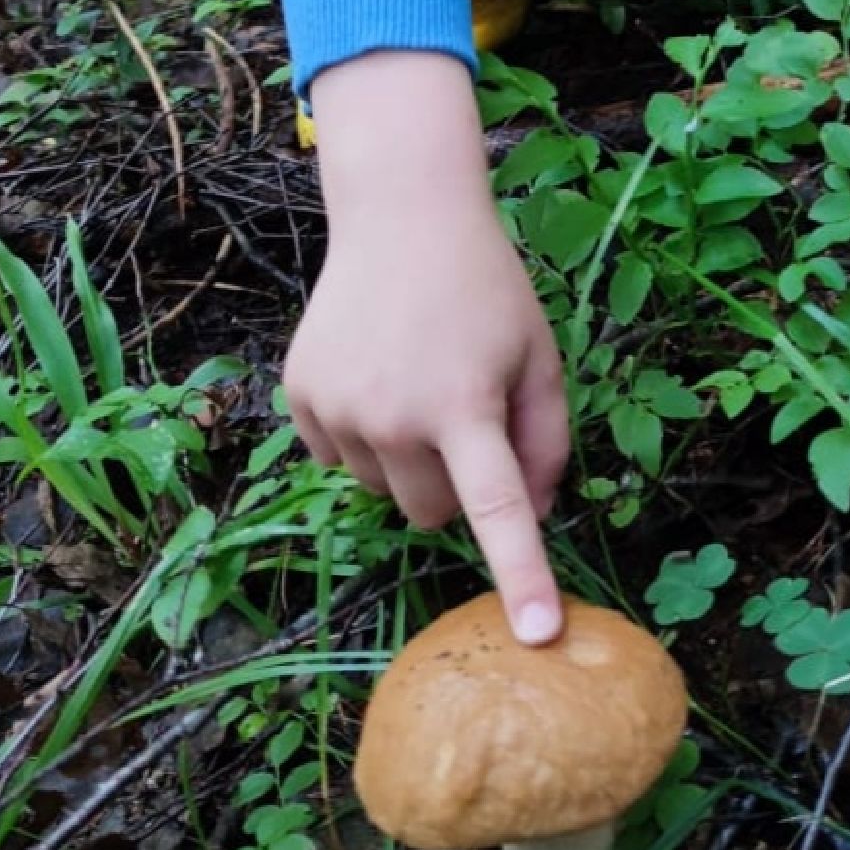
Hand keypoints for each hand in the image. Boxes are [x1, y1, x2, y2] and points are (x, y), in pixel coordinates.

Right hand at [290, 52, 568, 644]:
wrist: (402, 217)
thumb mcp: (540, 358)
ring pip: (385, 492)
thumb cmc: (488, 289)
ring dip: (410, 464)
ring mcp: (337, 408)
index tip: (539, 633)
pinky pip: (341, 462)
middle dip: (458, 489)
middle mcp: (392, 415)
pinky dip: (366, 442)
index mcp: (464, 406)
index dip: (522, 575)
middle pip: (432, 515)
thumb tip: (535, 515)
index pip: (498, 509)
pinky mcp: (300, 398)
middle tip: (469, 423)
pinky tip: (380, 383)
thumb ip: (549, 442)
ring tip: (421, 389)